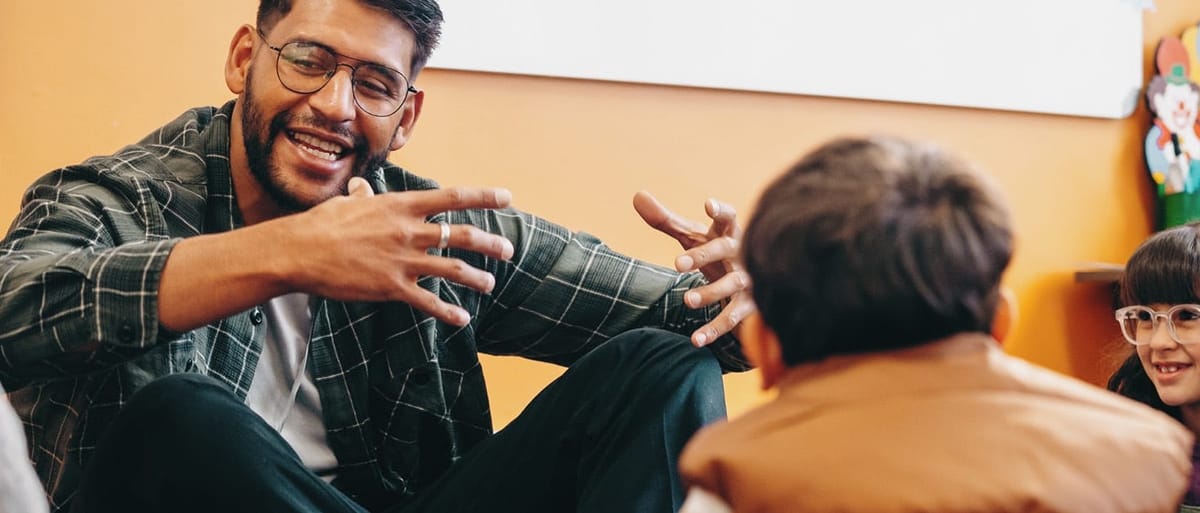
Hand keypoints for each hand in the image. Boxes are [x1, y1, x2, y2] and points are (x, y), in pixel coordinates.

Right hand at [281, 177, 514, 325]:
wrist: (298, 252)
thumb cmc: (320, 224)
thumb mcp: (347, 204)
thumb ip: (363, 197)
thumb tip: (361, 188)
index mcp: (401, 206)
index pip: (453, 197)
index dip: (484, 196)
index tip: (507, 197)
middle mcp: (409, 231)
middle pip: (462, 236)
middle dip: (491, 244)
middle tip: (508, 250)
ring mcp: (403, 260)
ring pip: (452, 269)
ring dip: (477, 277)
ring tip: (491, 283)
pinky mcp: (392, 288)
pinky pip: (428, 303)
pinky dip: (448, 312)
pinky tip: (463, 319)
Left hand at [633, 191, 754, 346]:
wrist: (750, 283)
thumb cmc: (715, 252)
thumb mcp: (692, 236)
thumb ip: (666, 220)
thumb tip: (637, 195)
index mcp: (728, 232)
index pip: (728, 216)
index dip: (720, 210)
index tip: (708, 205)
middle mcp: (741, 254)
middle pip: (724, 250)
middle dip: (702, 256)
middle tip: (676, 264)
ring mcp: (748, 280)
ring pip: (732, 285)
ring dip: (710, 293)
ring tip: (685, 300)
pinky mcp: (750, 306)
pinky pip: (733, 318)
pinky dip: (714, 330)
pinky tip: (695, 340)